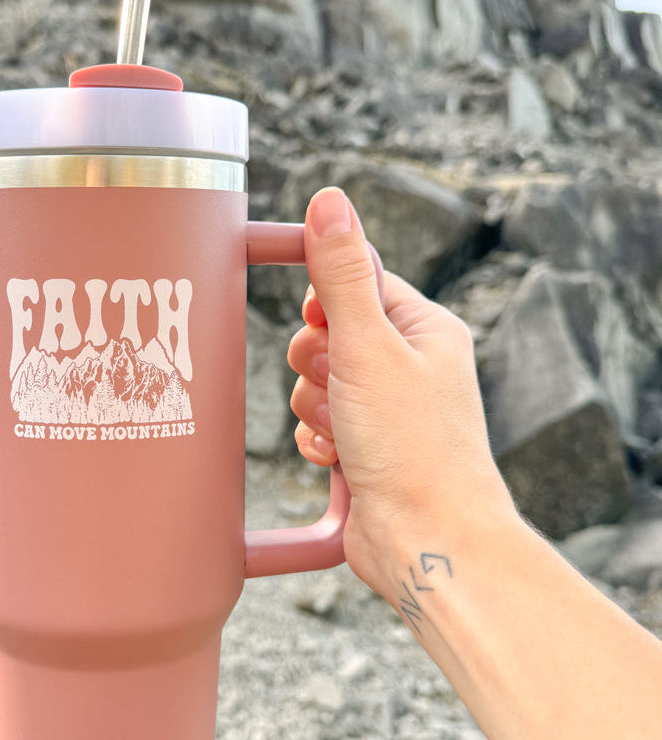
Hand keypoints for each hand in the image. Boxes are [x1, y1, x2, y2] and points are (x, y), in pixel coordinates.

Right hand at [287, 187, 513, 591]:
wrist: (424, 538)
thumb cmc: (413, 445)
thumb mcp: (368, 345)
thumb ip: (340, 274)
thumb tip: (329, 201)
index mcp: (424, 330)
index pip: (358, 282)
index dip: (327, 303)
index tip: (320, 323)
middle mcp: (408, 367)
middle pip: (326, 336)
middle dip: (317, 366)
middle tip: (340, 386)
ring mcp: (384, 411)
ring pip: (314, 385)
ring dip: (316, 408)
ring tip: (346, 432)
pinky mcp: (363, 449)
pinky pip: (316, 425)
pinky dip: (318, 441)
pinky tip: (340, 460)